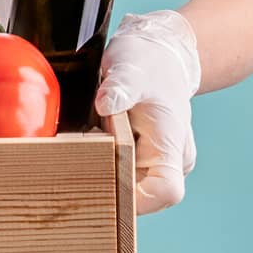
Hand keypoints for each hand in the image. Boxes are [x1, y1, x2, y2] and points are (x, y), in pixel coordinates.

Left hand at [93, 10, 200, 215]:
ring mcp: (153, 160)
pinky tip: (85, 142)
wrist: (158, 54)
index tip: (103, 181)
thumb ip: (120, 88)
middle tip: (79, 158)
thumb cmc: (150, 62)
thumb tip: (105, 104)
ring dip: (100, 171)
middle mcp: (168, 160)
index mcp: (172, 144)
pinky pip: (117, 170)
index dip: (137, 199)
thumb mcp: (131, 69)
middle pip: (139, 195)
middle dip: (106, 182)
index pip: (165, 191)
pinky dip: (98, 162)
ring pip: (124, 184)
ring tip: (84, 142)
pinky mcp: (138, 156)